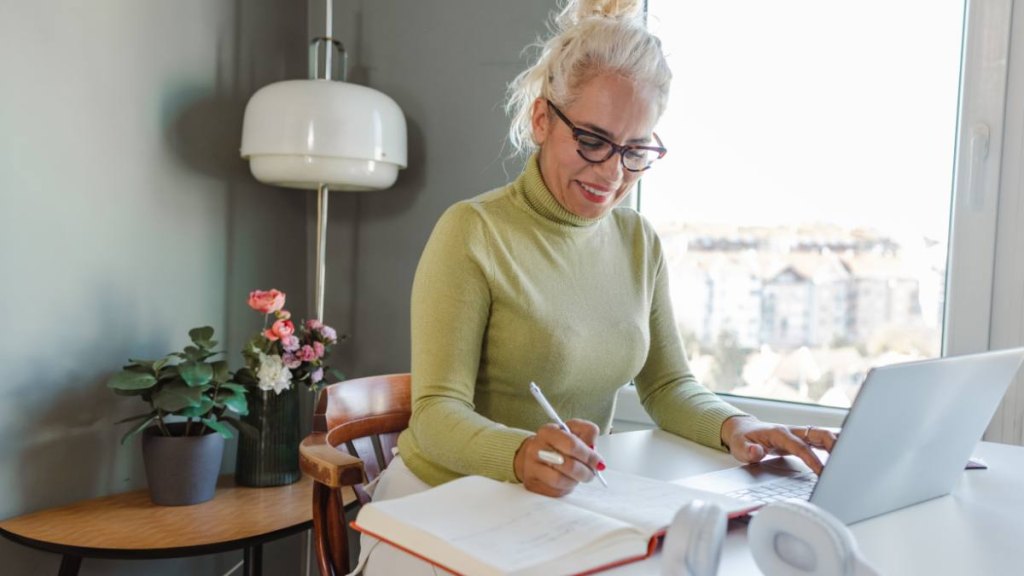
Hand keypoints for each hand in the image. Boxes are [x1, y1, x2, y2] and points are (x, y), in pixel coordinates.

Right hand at [513, 419, 603, 496]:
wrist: (533, 456)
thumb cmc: (556, 444)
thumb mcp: (572, 431)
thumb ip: (587, 433)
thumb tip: (593, 450)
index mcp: (548, 432)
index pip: (572, 444)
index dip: (589, 455)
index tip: (598, 462)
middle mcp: (536, 448)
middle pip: (568, 464)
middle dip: (585, 471)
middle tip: (591, 473)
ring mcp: (531, 467)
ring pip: (560, 480)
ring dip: (575, 481)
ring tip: (578, 477)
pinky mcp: (531, 484)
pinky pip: (554, 491)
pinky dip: (565, 488)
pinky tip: (566, 481)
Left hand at [720, 416, 836, 474]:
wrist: (743, 429)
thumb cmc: (743, 439)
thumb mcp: (739, 446)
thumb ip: (748, 450)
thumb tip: (756, 452)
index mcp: (778, 433)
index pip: (799, 446)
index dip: (812, 458)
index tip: (822, 471)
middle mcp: (792, 431)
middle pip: (818, 434)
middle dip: (834, 445)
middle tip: (845, 462)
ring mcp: (799, 434)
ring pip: (823, 435)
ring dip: (838, 444)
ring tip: (852, 458)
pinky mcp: (802, 440)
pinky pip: (821, 441)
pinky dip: (834, 446)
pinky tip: (846, 454)